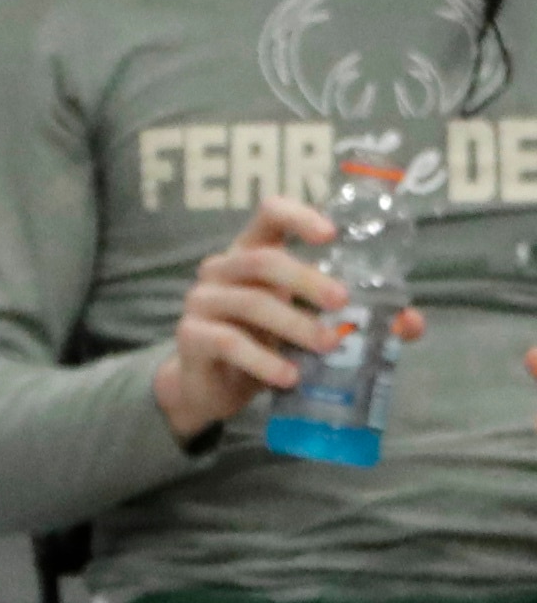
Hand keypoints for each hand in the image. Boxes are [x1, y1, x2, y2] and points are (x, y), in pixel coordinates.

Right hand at [153, 196, 424, 441]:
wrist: (209, 387)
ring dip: (295, 325)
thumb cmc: (263, 343)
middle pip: (262, 260)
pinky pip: (230, 343)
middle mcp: (222, 269)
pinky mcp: (191, 336)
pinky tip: (290, 376)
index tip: (330, 235)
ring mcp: (202, 302)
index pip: (269, 215)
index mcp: (252, 253)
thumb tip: (410, 322)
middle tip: (341, 302)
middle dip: (307, 279)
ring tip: (328, 346)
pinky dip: (264, 361)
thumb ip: (352, 319)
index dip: (299, 217)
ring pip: (251, 304)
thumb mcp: (306, 326)